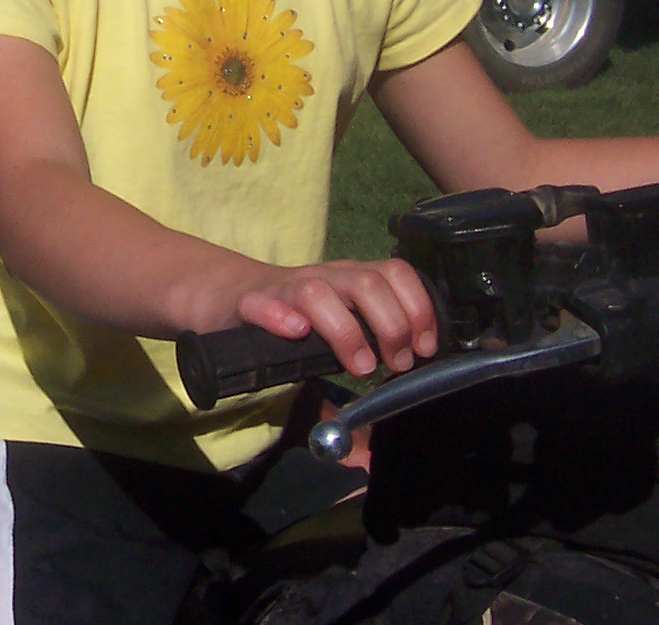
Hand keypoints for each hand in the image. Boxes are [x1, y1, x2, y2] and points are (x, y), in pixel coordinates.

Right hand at [233, 257, 436, 376]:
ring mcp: (286, 288)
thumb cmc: (298, 317)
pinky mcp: (250, 304)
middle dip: (391, 326)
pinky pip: (261, 304)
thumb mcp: (342, 326)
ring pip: (318, 293)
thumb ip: (371, 344)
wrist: (233, 297)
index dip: (418, 307)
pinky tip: (296, 332)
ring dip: (346, 332)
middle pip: (366, 284)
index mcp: (352, 277)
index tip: (426, 347)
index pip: (395, 273)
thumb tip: (402, 386)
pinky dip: (280, 317)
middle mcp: (324, 277)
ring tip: (360, 367)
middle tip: (397, 364)